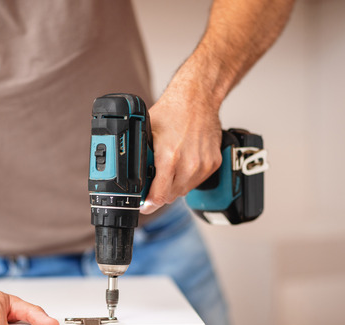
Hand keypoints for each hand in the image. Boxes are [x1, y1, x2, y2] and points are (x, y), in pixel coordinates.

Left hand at [141, 84, 222, 214]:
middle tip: (154, 183)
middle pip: (171, 196)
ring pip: (185, 190)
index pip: (159, 196)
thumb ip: (141, 156)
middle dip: (160, 192)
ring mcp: (203, 165)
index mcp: (169, 158)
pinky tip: (184, 162)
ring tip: (170, 169)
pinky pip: (197, 181)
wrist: (198, 99)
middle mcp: (189, 165)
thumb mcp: (147, 132)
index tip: (144, 205)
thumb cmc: (172, 111)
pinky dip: (189, 177)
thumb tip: (131, 174)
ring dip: (175, 186)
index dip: (149, 203)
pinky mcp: (213, 163)